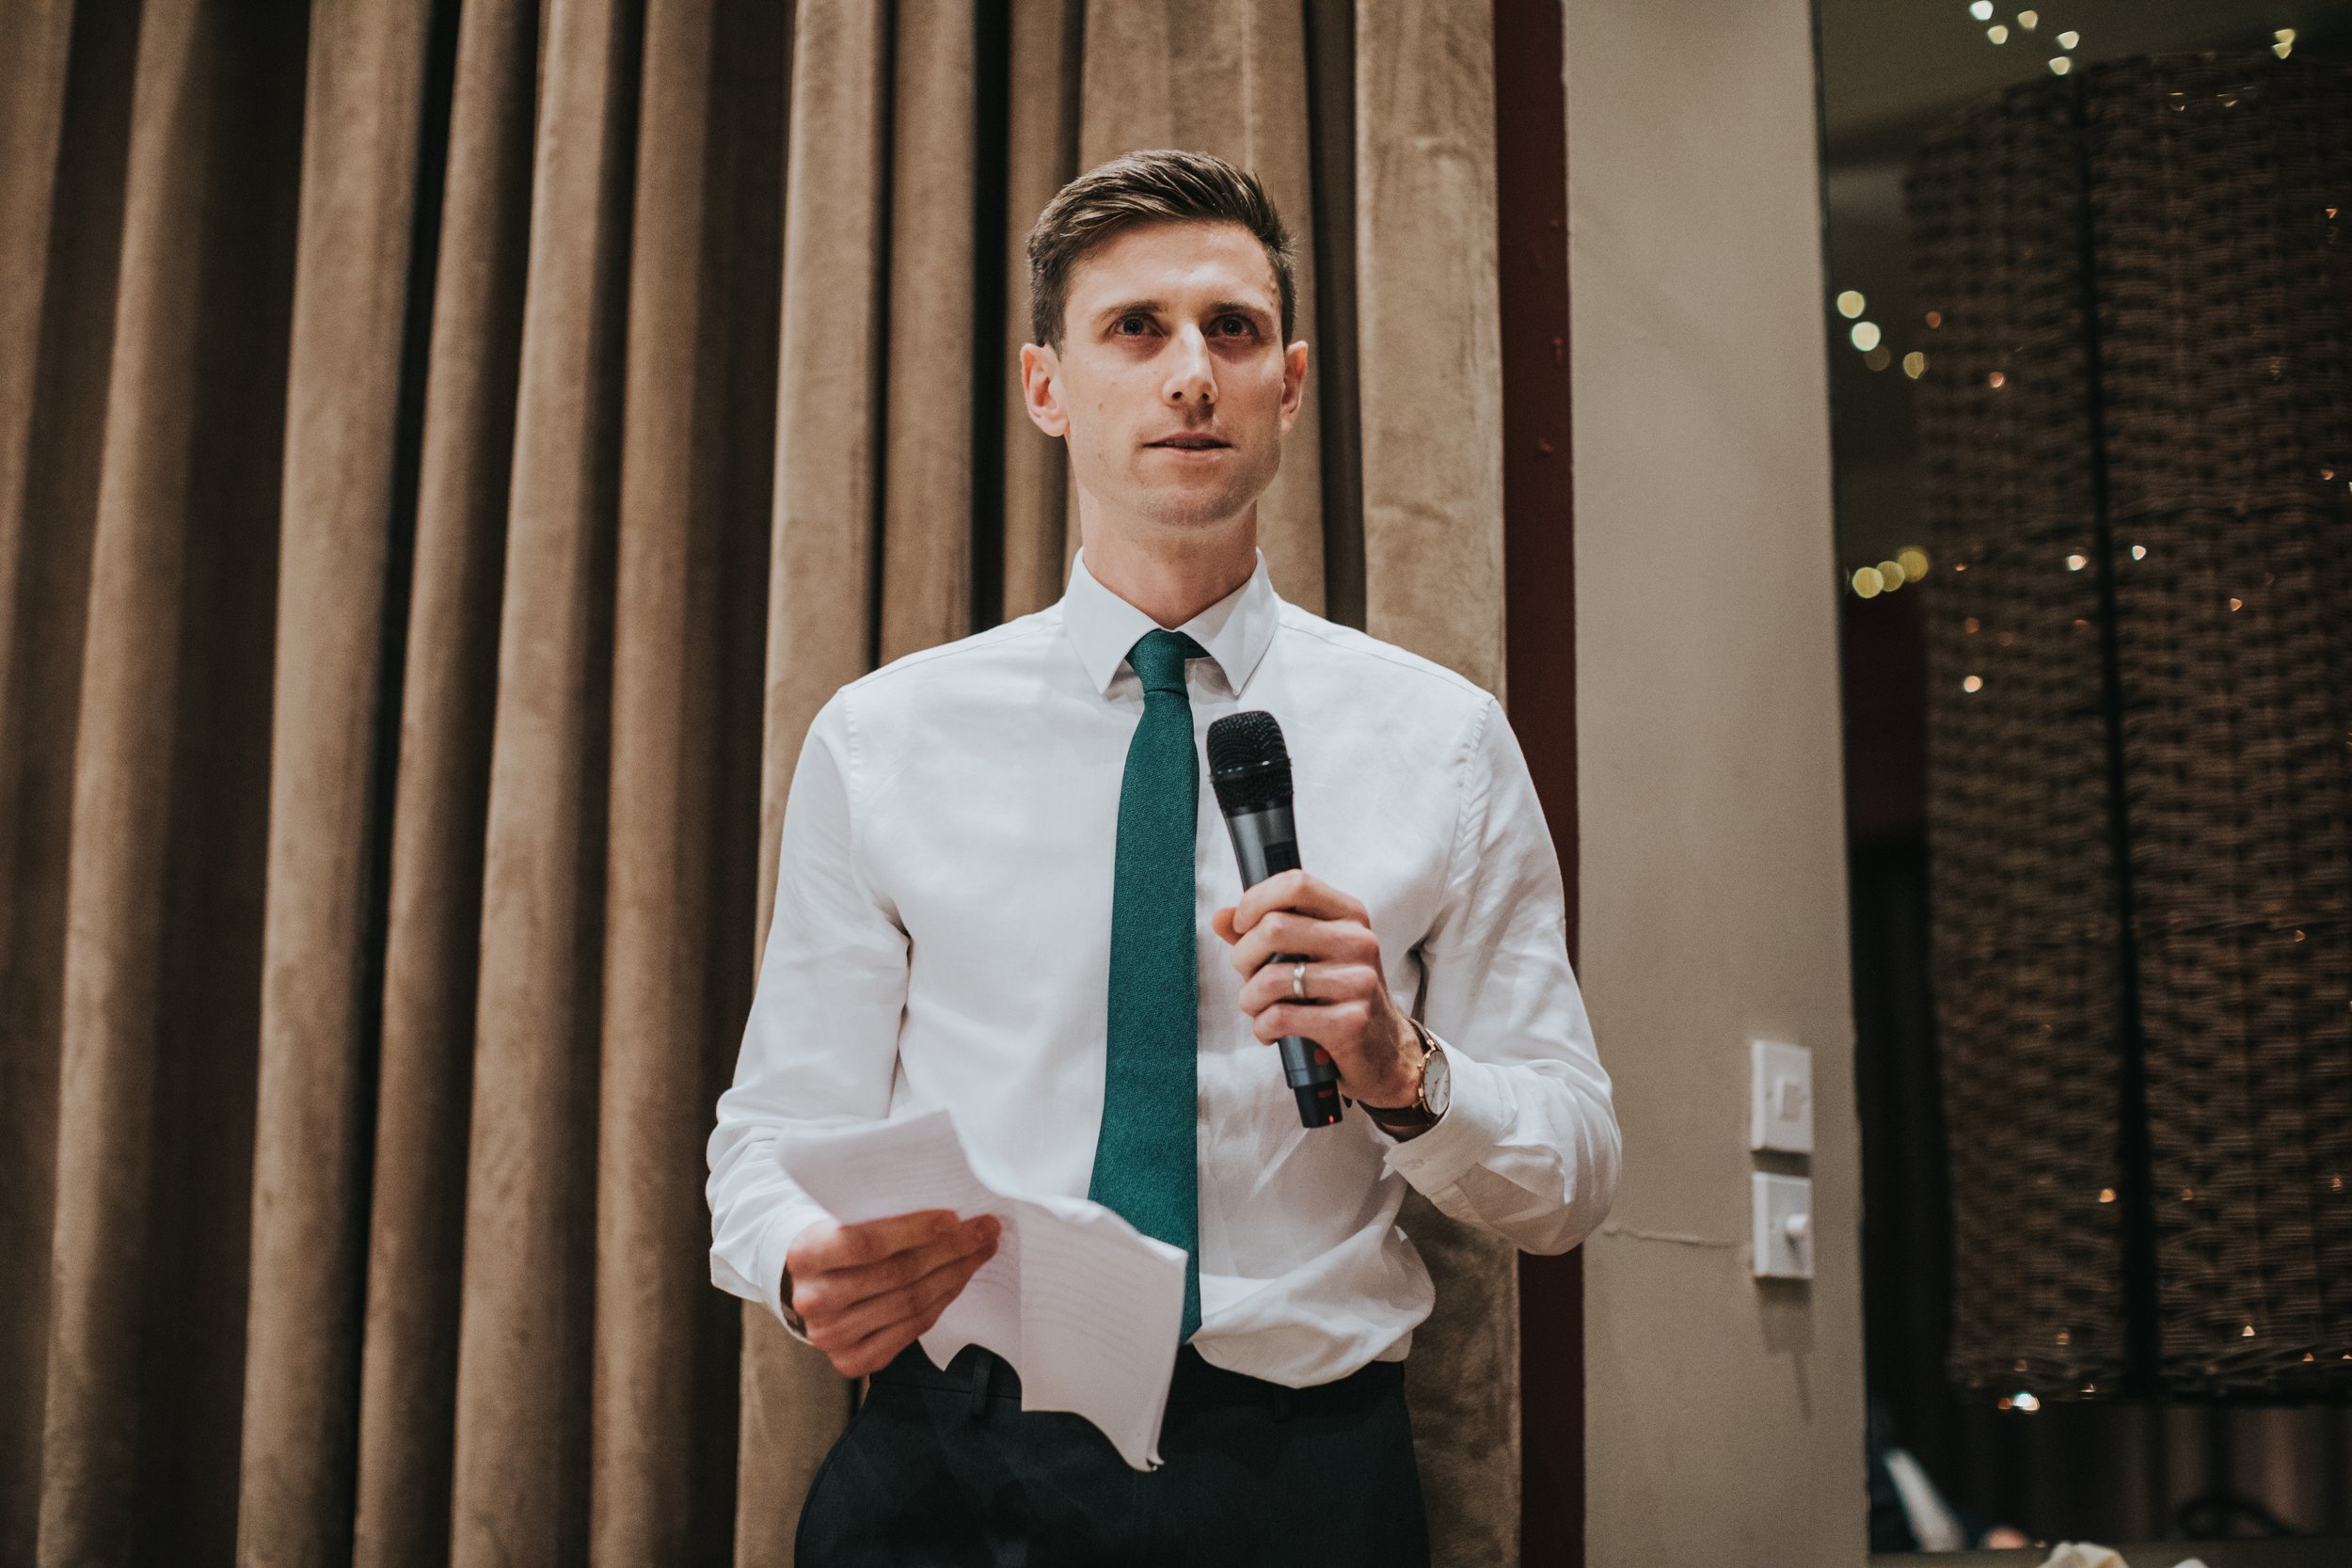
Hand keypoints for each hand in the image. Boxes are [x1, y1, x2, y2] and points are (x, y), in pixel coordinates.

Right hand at [784, 1209, 1000, 1378]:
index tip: (954, 1216)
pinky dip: (943, 1300)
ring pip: (911, 1302)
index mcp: (804, 1256)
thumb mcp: (843, 1217)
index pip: (866, 1243)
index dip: (915, 1230)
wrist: (807, 1284)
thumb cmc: (836, 1240)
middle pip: (897, 1274)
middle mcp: (814, 1301)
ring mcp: (832, 1337)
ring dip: (956, 1273)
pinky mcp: (853, 1361)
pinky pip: (912, 1329)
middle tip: (984, 1229)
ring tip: (981, 1249)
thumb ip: (880, 1214)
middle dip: (951, 1248)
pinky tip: (960, 1278)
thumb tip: (949, 1210)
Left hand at [1212, 869, 1421, 1108]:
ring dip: (1250, 999)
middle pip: (1274, 928)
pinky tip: (1271, 1031)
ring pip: (1270, 978)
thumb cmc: (1337, 995)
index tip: (1241, 925)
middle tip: (1248, 976)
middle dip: (1243, 957)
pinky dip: (1262, 1028)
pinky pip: (1280, 1017)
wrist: (1383, 1049)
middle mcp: (1358, 941)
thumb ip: (1263, 933)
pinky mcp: (1350, 1022)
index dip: (1255, 900)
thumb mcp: (1310, 954)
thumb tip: (1220, 917)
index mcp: (1349, 915)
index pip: (1296, 884)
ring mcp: (1358, 981)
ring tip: (1259, 1008)